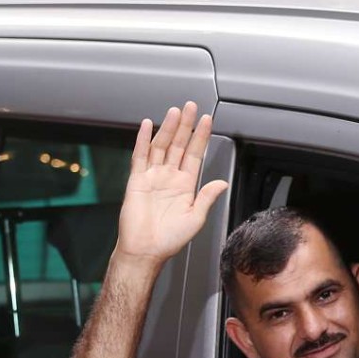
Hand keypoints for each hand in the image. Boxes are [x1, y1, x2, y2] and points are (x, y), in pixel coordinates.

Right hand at [114, 102, 227, 265]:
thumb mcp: (196, 218)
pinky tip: (147, 126)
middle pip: (179, 145)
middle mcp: (170, 177)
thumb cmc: (169, 240)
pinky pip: (140, 156)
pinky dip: (143, 140)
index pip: (195, 154)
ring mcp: (153, 177)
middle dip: (186, 126)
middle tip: (191, 107)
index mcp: (186, 185)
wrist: (146, 250)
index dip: (201, 137)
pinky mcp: (137, 180)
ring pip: (161, 146)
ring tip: (175, 112)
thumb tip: (221, 183)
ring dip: (168, 128)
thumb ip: (207, 198)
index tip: (207, 121)